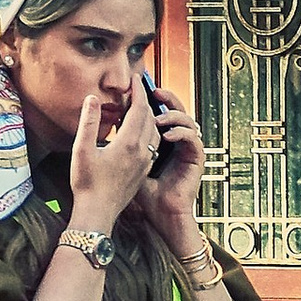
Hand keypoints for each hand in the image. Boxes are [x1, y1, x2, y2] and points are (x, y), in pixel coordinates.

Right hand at [69, 82, 157, 233]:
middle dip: (143, 101)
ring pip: (153, 132)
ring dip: (148, 117)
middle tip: (134, 90)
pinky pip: (152, 146)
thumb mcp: (82, 150)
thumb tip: (92, 98)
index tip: (136, 78)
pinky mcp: (143, 172)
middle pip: (149, 118)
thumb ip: (89, 122)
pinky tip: (138, 134)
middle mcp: (141, 152)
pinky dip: (148, 132)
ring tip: (136, 109)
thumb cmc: (87, 184)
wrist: (97, 213)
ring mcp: (144, 163)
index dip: (138, 91)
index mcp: (128, 143)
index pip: (139, 109)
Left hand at [132, 84, 207, 241]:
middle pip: (176, 111)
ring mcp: (187, 150)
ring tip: (159, 118)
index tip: (139, 87)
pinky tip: (168, 136)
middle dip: (168, 98)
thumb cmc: (142, 193)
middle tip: (155, 90)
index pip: (158, 112)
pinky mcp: (196, 159)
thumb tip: (104, 123)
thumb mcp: (124, 162)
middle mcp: (176, 142)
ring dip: (174, 115)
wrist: (160, 213)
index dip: (151, 98)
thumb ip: (118, 141)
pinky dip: (182, 133)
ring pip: (187, 120)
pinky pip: (193, 139)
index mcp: (159, 141)